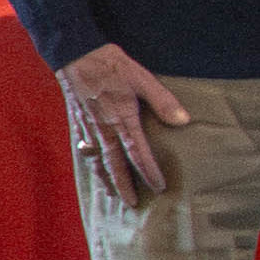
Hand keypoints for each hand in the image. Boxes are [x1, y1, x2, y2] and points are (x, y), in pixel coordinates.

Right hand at [56, 44, 189, 200]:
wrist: (76, 55)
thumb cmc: (111, 65)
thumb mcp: (143, 79)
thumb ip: (163, 101)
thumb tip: (183, 120)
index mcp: (122, 120)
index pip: (138, 154)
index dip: (149, 172)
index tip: (159, 187)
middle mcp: (104, 128)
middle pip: (115, 165)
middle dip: (124, 186)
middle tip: (133, 204)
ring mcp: (88, 127)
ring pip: (97, 160)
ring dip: (105, 179)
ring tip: (112, 194)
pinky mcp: (78, 121)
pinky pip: (85, 149)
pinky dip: (91, 163)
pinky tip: (94, 167)